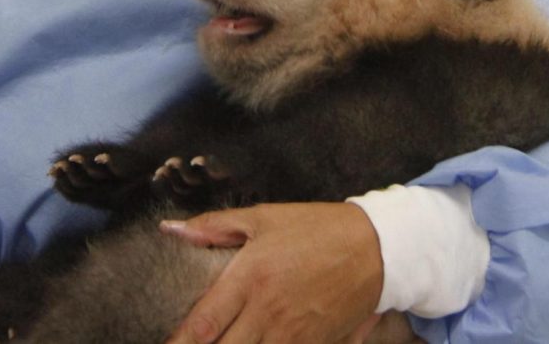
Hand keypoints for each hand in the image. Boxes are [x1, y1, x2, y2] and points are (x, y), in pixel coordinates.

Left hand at [161, 202, 383, 342]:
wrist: (377, 248)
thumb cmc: (316, 229)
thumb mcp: (264, 217)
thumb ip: (214, 226)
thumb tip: (171, 229)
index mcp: (250, 278)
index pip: (202, 324)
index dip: (179, 343)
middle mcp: (267, 313)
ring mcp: (292, 336)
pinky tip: (258, 343)